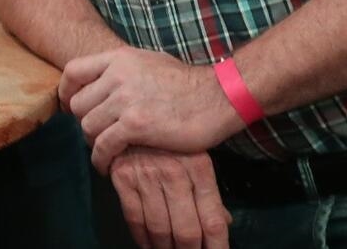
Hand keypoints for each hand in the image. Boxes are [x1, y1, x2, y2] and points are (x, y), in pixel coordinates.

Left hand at [60, 47, 240, 171]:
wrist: (218, 96)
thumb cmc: (188, 83)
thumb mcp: (150, 61)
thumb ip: (124, 69)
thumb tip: (107, 79)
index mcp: (119, 58)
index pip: (73, 70)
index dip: (66, 92)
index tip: (69, 107)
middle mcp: (117, 75)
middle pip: (78, 103)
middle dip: (84, 122)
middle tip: (97, 134)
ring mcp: (125, 99)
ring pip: (87, 126)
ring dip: (93, 142)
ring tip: (106, 150)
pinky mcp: (136, 125)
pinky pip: (104, 145)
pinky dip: (101, 159)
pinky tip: (108, 165)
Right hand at [110, 148, 230, 248]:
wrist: (134, 111)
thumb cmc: (171, 139)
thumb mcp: (197, 157)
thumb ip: (208, 192)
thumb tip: (223, 223)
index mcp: (200, 168)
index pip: (213, 221)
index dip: (217, 248)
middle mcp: (175, 173)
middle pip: (187, 231)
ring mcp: (146, 175)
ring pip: (159, 228)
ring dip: (165, 248)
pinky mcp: (122, 176)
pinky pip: (133, 217)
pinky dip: (141, 238)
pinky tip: (147, 244)